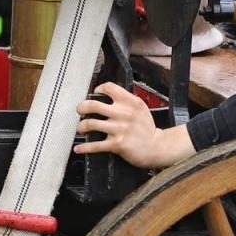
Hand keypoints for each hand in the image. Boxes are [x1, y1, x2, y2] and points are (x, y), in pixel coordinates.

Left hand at [73, 82, 196, 167]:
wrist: (157, 147)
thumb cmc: (146, 128)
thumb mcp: (140, 108)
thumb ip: (125, 101)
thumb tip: (105, 96)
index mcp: (131, 102)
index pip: (109, 87)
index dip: (98, 89)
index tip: (94, 95)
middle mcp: (125, 114)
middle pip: (94, 105)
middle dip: (82, 107)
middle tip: (80, 111)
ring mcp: (120, 129)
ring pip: (91, 124)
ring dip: (81, 127)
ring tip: (80, 128)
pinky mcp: (117, 144)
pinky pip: (95, 145)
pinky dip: (84, 147)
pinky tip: (79, 148)